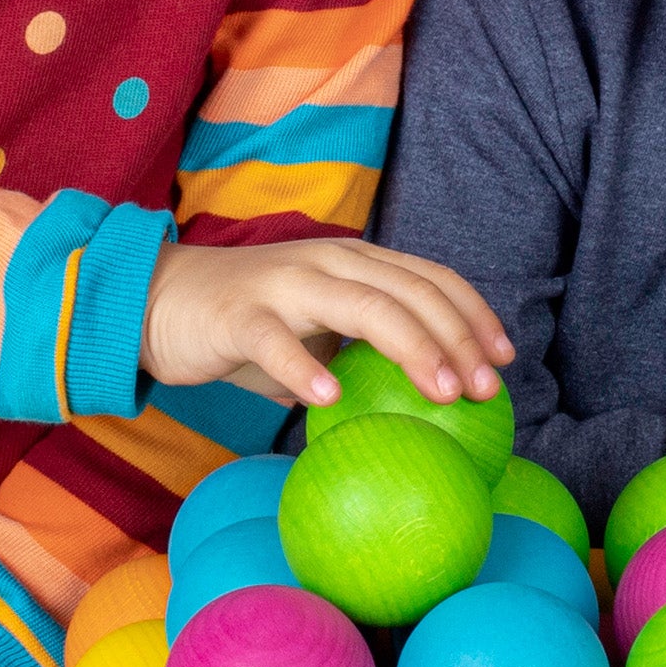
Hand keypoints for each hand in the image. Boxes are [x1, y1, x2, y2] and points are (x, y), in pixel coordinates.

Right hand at [142, 236, 513, 410]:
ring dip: (410, 348)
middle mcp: (329, 261)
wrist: (160, 301)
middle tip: (485, 389)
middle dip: (458, 338)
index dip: (474, 313)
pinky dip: (306, 369)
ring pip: (364, 306)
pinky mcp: (240, 315)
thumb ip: (361, 350)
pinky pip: (278, 342)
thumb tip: (422, 405)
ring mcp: (286, 283)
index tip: (505, 358)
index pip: (430, 277)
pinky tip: (331, 399)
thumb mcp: (317, 331)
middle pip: (410, 291)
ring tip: (441, 393)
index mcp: (354, 261)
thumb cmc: (249, 325)